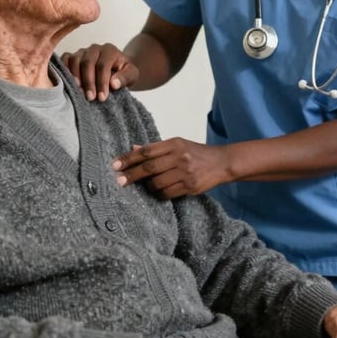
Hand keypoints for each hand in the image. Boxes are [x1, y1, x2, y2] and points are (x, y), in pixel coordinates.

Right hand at [60, 43, 138, 101]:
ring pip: (75, 60)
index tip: (102, 97)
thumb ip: (125, 77)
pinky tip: (68, 83)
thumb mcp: (132, 75)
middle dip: (89, 82)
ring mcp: (83, 51)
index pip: (103, 65)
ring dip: (76, 77)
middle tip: (90, 97)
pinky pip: (65, 59)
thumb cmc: (123, 73)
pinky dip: (64, 69)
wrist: (117, 69)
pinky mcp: (73, 56)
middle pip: (88, 62)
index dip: (102, 82)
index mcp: (110, 50)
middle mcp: (95, 48)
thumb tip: (114, 83)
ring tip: (79, 92)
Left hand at [113, 139, 232, 197]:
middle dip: (131, 175)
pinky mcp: (190, 186)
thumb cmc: (196, 153)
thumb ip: (156, 148)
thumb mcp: (177, 144)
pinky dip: (159, 193)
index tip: (115, 164)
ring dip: (148, 186)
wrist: (221, 163)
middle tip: (119, 180)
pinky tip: (158, 190)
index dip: (129, 158)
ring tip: (146, 185)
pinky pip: (167, 193)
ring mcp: (185, 172)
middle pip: (148, 167)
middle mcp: (179, 157)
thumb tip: (133, 148)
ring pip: (157, 183)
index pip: (146, 151)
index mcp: (174, 144)